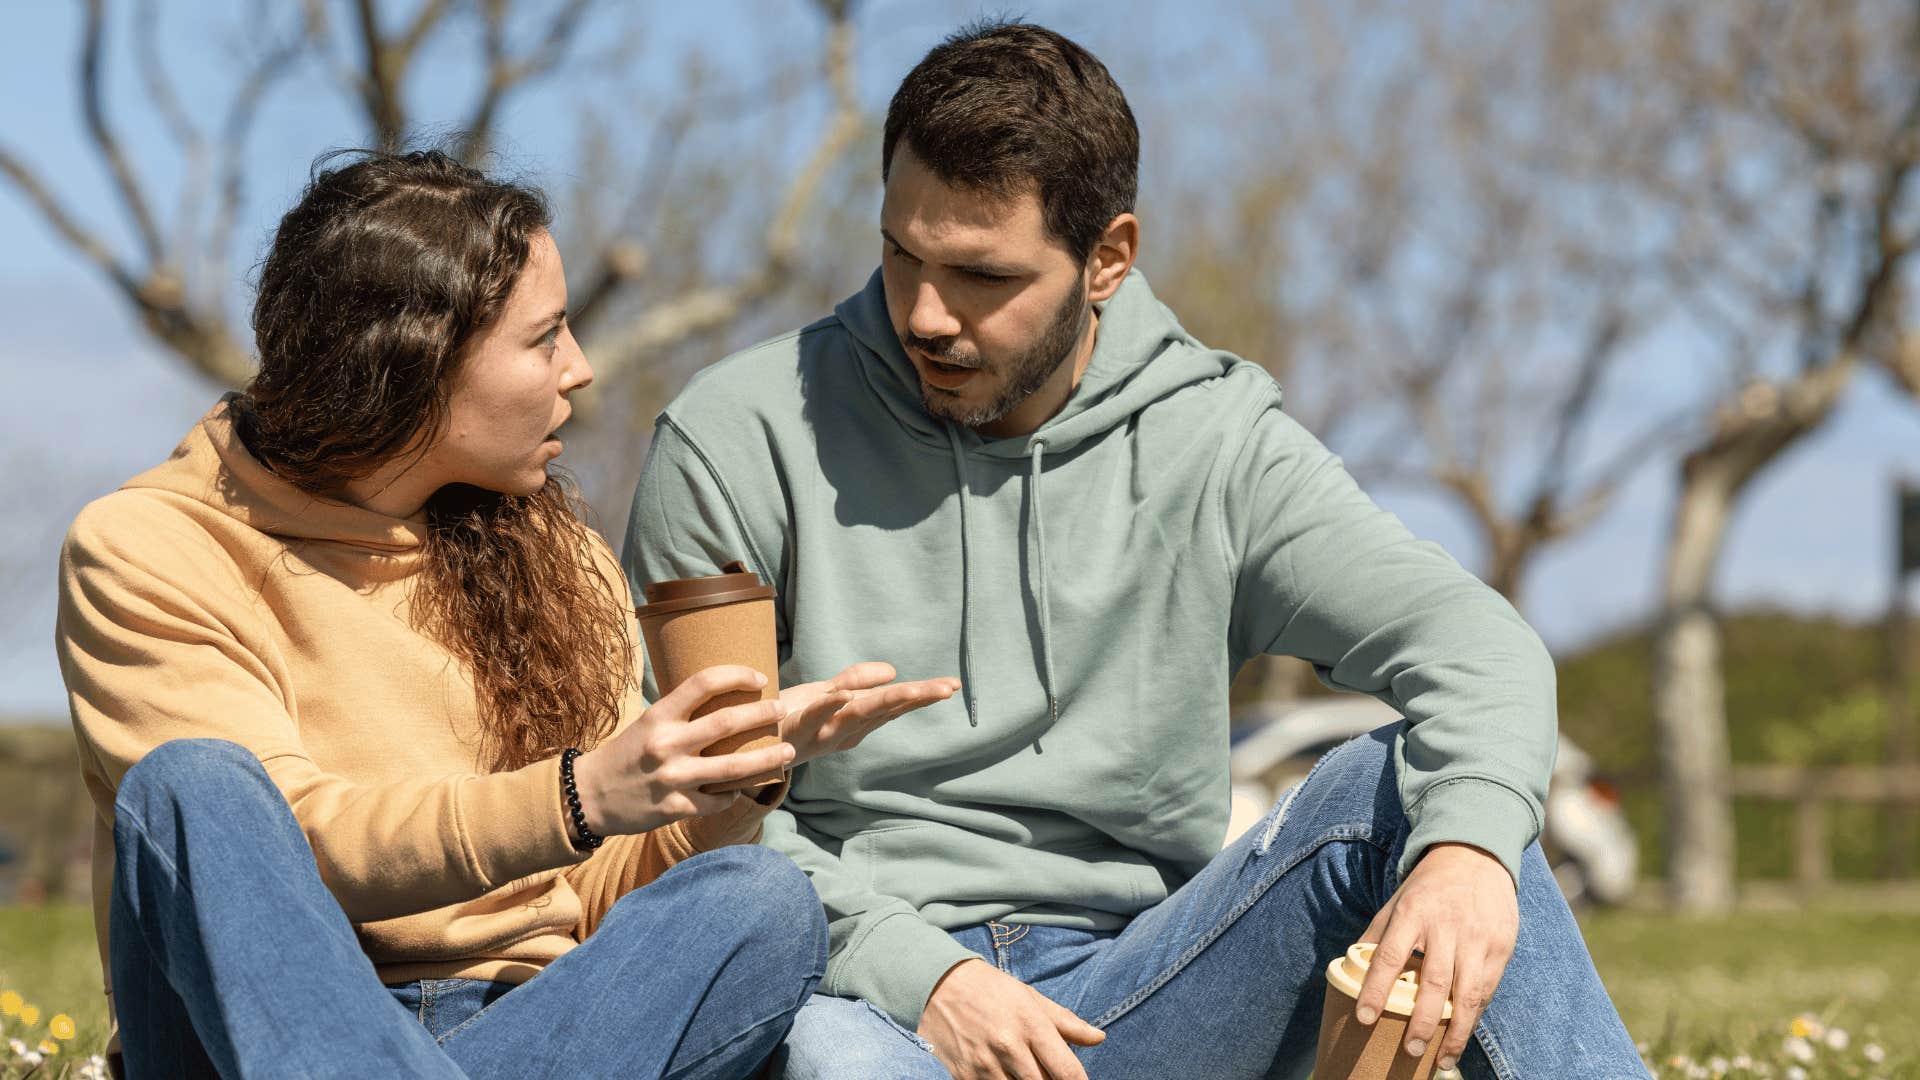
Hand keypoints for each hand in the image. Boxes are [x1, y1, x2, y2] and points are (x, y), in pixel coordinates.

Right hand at [573, 665, 794, 835]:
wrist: (588, 795)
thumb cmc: (626, 754)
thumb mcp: (648, 723)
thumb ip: (683, 715)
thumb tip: (729, 701)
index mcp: (659, 716)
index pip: (703, 683)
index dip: (737, 675)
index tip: (760, 678)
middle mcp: (666, 744)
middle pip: (727, 723)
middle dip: (762, 715)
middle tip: (782, 710)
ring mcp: (671, 778)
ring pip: (733, 768)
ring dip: (767, 759)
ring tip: (789, 753)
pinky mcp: (674, 808)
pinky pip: (716, 800)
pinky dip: (734, 794)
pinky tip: (743, 789)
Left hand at [777, 662, 959, 765]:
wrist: (740, 748)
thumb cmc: (784, 718)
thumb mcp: (823, 694)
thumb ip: (856, 681)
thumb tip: (892, 671)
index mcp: (854, 723)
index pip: (894, 705)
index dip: (923, 695)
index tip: (953, 684)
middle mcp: (842, 732)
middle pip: (885, 710)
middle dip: (916, 698)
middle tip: (946, 688)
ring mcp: (818, 733)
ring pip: (857, 713)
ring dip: (885, 700)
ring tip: (912, 687)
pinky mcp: (791, 729)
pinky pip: (812, 716)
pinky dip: (828, 706)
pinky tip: (844, 694)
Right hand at [917, 958, 1104, 1079]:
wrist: (937, 984)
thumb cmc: (990, 989)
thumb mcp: (1029, 997)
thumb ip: (1065, 1022)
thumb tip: (1098, 1038)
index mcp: (1030, 1023)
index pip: (1067, 1072)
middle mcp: (1008, 1046)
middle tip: (1046, 1073)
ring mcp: (984, 1064)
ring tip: (1023, 1070)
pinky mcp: (963, 1076)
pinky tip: (1003, 1074)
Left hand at [1355, 842, 1517, 1072]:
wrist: (1475, 856)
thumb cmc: (1427, 888)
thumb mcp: (1396, 902)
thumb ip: (1376, 935)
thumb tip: (1349, 968)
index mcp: (1412, 914)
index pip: (1390, 957)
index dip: (1375, 989)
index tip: (1364, 1018)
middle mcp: (1446, 927)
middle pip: (1433, 983)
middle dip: (1421, 1022)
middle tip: (1409, 1050)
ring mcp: (1476, 938)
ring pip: (1466, 994)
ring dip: (1454, 1032)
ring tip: (1440, 1060)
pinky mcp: (1500, 947)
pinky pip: (1487, 989)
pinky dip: (1474, 1016)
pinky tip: (1462, 1036)